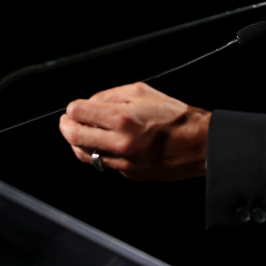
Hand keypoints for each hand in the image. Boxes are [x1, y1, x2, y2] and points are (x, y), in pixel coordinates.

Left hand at [58, 82, 210, 180]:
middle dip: (66, 126)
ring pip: (84, 155)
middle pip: (74, 137)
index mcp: (122, 119)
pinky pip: (103, 163)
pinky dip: (97, 153)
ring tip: (80, 132)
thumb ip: (111, 95)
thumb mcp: (142, 92)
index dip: (73, 108)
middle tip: (67, 121)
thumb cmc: (175, 116)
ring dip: (77, 142)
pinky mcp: (128, 173)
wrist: (199, 145)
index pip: (79, 113)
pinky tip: (103, 143)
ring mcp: (123, 162)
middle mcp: (119, 143)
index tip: (74, 107)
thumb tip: (90, 103)